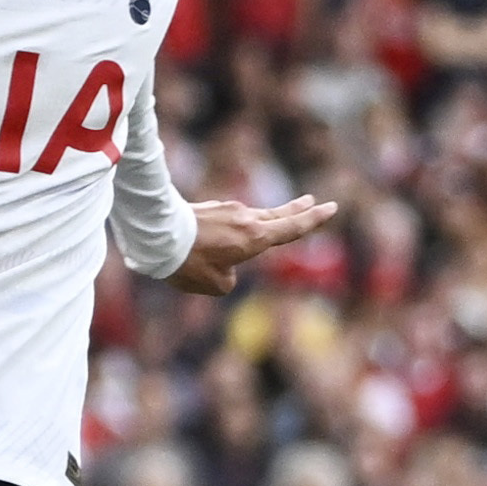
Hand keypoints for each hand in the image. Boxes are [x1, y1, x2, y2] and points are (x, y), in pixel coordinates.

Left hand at [156, 194, 337, 298]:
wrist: (155, 234)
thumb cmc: (188, 262)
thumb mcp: (214, 284)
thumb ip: (227, 277)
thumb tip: (223, 264)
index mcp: (254, 238)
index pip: (292, 228)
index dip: (314, 219)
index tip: (331, 207)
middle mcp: (245, 219)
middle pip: (279, 214)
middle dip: (298, 209)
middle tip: (314, 201)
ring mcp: (227, 210)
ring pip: (254, 215)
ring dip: (267, 217)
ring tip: (280, 213)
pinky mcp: (209, 208)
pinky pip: (228, 220)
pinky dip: (233, 227)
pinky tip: (221, 237)